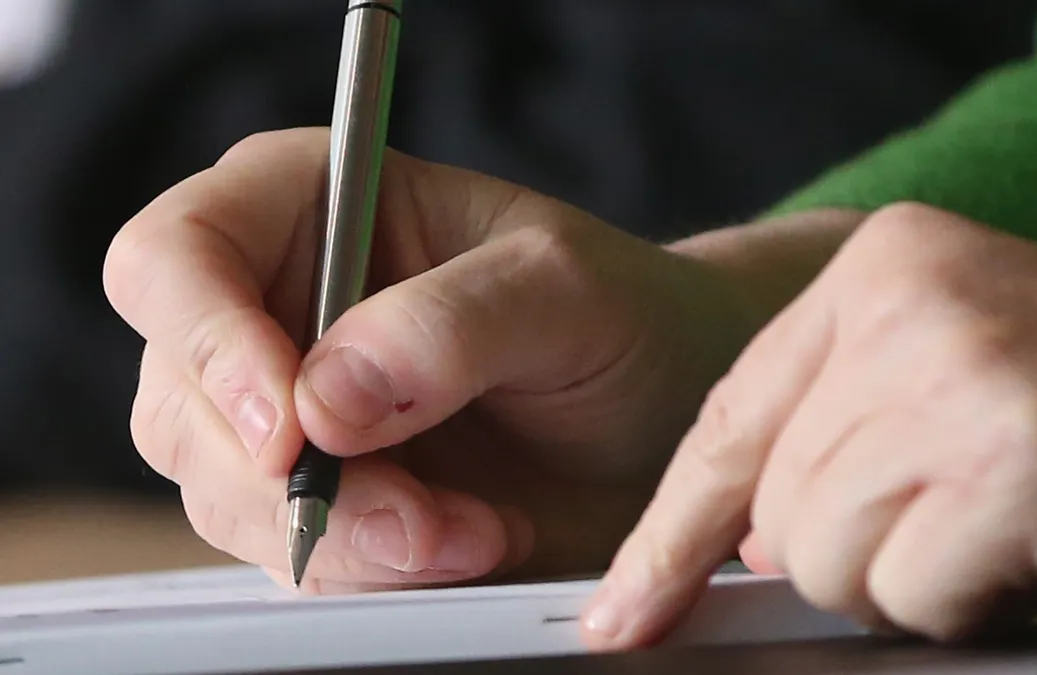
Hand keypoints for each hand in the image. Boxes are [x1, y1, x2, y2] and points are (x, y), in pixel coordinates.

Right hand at [103, 128, 759, 591]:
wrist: (664, 415)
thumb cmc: (625, 318)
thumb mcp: (565, 292)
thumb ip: (450, 324)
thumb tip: (322, 400)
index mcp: (310, 203)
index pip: (176, 256)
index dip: (209, 344)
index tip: (295, 431)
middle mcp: (278, 303)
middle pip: (184, 399)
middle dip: (296, 479)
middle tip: (421, 513)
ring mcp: (291, 409)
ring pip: (227, 494)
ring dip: (346, 537)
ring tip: (475, 530)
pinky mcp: (323, 495)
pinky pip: (290, 554)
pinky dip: (371, 569)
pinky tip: (467, 543)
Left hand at [585, 203, 1036, 646]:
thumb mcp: (963, 374)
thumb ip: (844, 427)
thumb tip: (745, 537)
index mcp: (887, 261)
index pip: (732, 415)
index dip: (670, 529)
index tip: (625, 609)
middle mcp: (913, 299)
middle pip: (775, 503)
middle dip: (857, 551)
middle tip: (968, 517)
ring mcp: (964, 371)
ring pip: (825, 559)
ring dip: (916, 579)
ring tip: (1012, 526)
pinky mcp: (1017, 459)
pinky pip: (909, 594)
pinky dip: (973, 604)